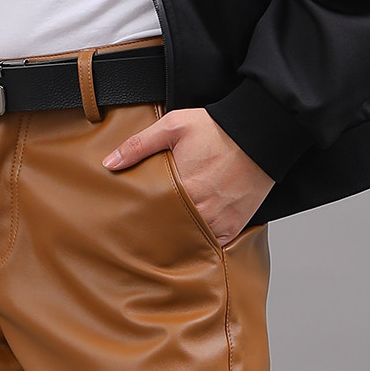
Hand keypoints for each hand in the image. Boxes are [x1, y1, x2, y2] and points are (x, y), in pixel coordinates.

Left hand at [102, 109, 273, 246]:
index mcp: (183, 191)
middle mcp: (201, 212)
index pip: (152, 217)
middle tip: (145, 234)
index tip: (132, 222)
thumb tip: (109, 163)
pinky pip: (212, 244)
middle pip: (171, 233)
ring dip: (180, 238)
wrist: (260, 134)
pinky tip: (191, 237)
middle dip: (159, 232)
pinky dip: (202, 242)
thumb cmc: (217, 129)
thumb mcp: (174, 127)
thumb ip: (139, 145)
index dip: (142, 220)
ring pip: (190, 242)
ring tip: (167, 236)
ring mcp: (219, 223)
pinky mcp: (233, 228)